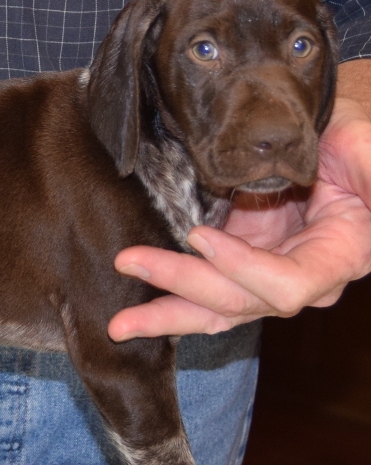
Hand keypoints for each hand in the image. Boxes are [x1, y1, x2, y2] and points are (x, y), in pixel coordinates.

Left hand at [108, 76, 370, 340]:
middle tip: (129, 262)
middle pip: (236, 302)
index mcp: (337, 258)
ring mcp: (265, 277)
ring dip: (164, 315)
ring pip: (213, 310)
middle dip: (180, 286)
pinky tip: (133, 314)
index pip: (284, 285)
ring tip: (119, 324)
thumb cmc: (361, 140)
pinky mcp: (241, 265)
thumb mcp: (370, 149)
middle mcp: (299, 281)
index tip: (199, 237)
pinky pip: (204, 295)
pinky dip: (169, 300)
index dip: (242, 268)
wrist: (338, 140)